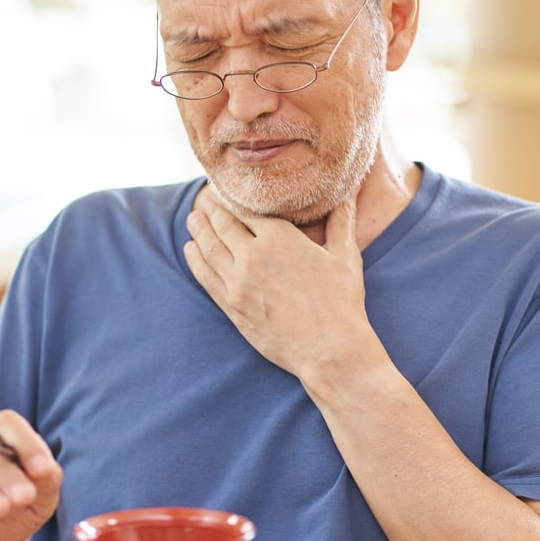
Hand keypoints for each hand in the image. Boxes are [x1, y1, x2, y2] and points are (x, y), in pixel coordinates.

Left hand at [183, 192, 371, 380]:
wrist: (329, 349)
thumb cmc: (342, 302)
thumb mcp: (345, 256)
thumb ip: (342, 220)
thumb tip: (349, 192)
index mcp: (280, 238)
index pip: (248, 210)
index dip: (236, 199)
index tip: (229, 191)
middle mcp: (253, 256)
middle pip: (224, 225)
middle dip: (214, 210)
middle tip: (207, 200)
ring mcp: (238, 282)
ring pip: (210, 248)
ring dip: (199, 230)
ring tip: (193, 219)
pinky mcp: (232, 306)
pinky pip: (206, 277)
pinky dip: (195, 260)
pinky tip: (191, 250)